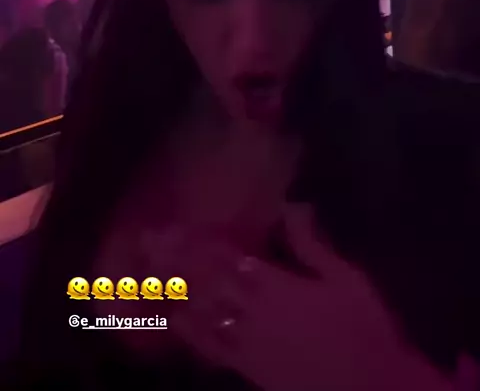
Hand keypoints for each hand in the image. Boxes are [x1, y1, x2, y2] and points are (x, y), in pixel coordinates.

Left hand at [170, 205, 453, 390]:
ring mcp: (247, 343)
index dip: (196, 242)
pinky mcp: (248, 368)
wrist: (372, 388)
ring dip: (172, 292)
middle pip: (204, 283)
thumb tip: (290, 204)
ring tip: (145, 274)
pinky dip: (188, 332)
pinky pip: (211, 347)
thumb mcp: (346, 278)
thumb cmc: (363, 327)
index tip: (172, 226)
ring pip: (200, 313)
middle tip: (145, 242)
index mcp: (276, 286)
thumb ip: (313, 244)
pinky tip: (170, 319)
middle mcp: (253, 312)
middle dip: (173, 261)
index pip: (226, 259)